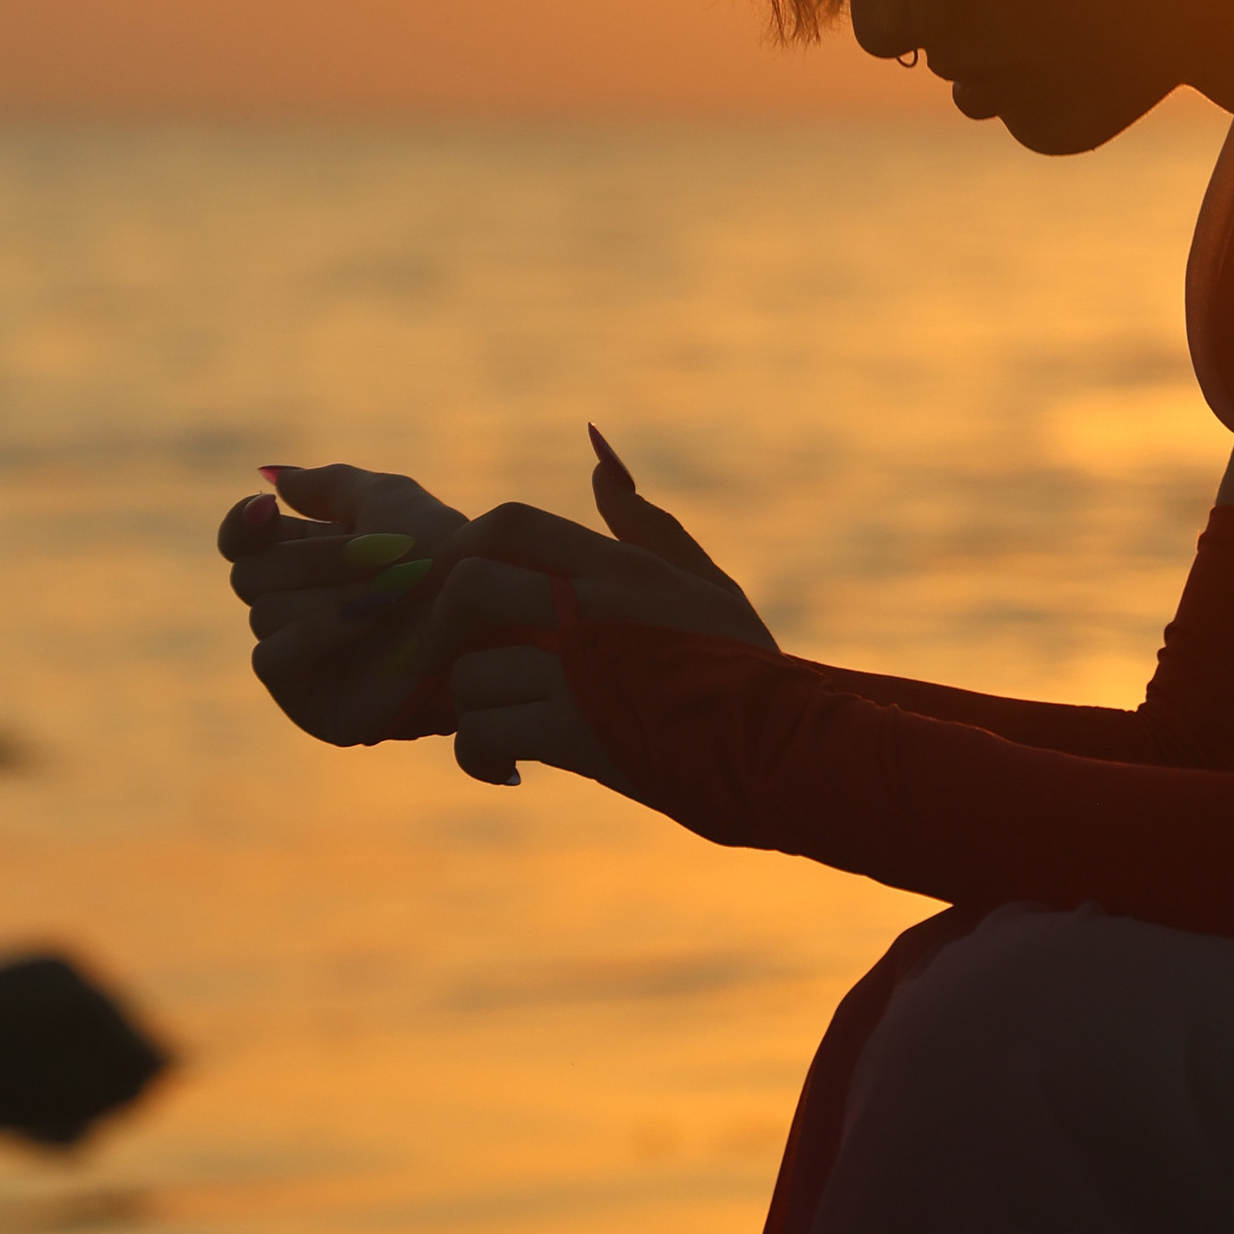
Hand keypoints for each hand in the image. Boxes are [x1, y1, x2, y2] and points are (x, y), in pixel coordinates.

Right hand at [217, 463, 473, 748]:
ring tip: (388, 592)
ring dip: (330, 592)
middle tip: (375, 555)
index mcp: (308, 562)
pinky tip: (365, 620)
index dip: (240, 526)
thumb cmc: (445, 555)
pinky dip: (316, 631)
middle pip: (249, 574)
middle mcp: (297, 610)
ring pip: (262, 613)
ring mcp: (301, 659)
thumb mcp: (390, 500)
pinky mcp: (309, 701)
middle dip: (312, 558)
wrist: (482, 615)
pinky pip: (271, 657)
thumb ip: (330, 486)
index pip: (240, 543)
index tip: (266, 511)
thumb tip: (273, 480)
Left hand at [218, 434, 772, 783]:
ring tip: (496, 727)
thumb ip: (645, 527)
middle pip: (468, 583)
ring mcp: (581, 669)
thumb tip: (599, 466)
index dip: (463, 552)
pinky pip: (483, 732)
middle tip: (447, 664)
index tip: (455, 594)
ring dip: (469, 706)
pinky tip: (505, 767)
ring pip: (469, 671)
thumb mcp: (703, 584)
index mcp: (619, 567)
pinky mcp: (576, 733)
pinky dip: (480, 754)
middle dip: (443, 627)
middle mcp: (592, 607)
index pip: (509, 524)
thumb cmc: (748, 667)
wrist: (790, 748)